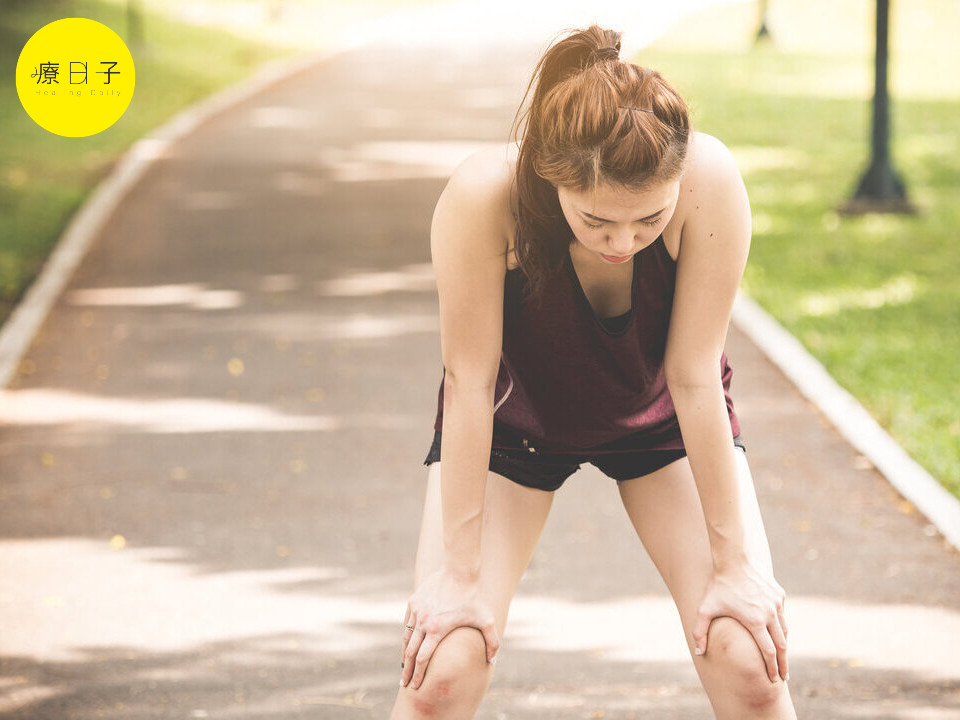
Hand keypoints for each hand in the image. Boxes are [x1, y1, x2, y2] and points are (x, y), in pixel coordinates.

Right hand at [400, 568, 499, 689]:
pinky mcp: (414, 601)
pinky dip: (408, 633)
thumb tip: (493, 661)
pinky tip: (409, 640)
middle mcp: (423, 622)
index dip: (418, 675)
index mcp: (437, 630)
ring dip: (405, 653)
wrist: (459, 571)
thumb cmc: (474, 597)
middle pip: (410, 652)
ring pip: (406, 637)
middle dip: (407, 670)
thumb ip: (492, 642)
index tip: (415, 686)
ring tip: (404, 665)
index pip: (423, 659)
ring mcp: (417, 611)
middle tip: (404, 683)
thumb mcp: (486, 620)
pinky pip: (408, 621)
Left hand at [692, 559, 788, 682]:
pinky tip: (778, 635)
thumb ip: (700, 631)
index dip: (772, 668)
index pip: (768, 652)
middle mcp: (770, 614)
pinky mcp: (779, 595)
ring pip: (785, 631)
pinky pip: (782, 615)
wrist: (735, 559)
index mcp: (755, 622)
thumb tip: (699, 652)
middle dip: (783, 664)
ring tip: (783, 659)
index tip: (773, 679)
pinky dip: (782, 627)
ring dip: (784, 647)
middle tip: (784, 677)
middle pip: (781, 646)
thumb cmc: (719, 585)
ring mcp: (776, 604)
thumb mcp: (705, 608)